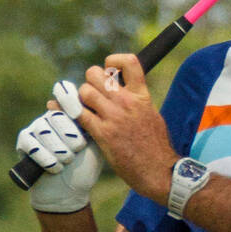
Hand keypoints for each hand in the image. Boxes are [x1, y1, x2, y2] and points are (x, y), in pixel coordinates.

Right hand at [17, 84, 103, 212]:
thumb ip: (95, 122)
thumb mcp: (97, 143)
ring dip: (59, 149)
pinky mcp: (24, 141)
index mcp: (70, 112)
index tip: (80, 113)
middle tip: (78, 149)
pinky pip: (31, 144)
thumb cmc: (86, 166)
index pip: (67, 97)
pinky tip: (56, 168)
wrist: (70, 191)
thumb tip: (89, 101)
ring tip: (68, 161)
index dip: (71, 102)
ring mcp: (36, 127)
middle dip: (70, 134)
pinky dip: (46, 158)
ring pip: (44, 130)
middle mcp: (52, 116)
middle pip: (56, 114)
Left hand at [65, 53, 179, 203]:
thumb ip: (136, 100)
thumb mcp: (152, 114)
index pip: (128, 62)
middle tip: (92, 94)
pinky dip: (72, 115)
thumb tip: (123, 89)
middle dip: (89, 82)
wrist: (159, 170)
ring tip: (84, 109)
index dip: (113, 61)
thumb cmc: (155, 146)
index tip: (109, 71)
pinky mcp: (103, 134)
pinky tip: (74, 120)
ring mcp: (114, 117)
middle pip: (95, 74)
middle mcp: (127, 102)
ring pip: (84, 92)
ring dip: (80, 99)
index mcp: (141, 95)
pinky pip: (79, 115)